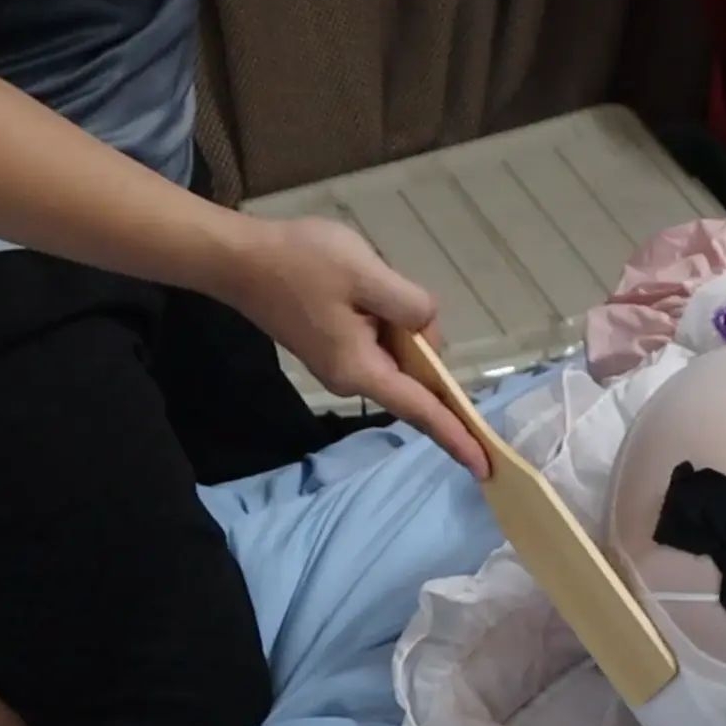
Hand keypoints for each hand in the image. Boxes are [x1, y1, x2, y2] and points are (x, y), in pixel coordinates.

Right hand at [222, 216, 490, 478]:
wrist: (240, 259)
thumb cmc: (301, 264)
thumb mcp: (368, 276)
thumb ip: (411, 307)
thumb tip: (429, 333)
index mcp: (362, 371)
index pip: (421, 410)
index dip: (457, 435)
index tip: (486, 466)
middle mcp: (352, 379)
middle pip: (413, 378)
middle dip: (424, 346)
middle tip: (392, 293)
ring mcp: (340, 366)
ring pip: (397, 356)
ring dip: (402, 328)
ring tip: (369, 283)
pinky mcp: (333, 348)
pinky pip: (379, 345)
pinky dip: (388, 325)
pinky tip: (369, 290)